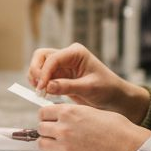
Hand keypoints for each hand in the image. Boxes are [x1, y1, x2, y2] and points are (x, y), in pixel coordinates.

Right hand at [28, 44, 149, 122]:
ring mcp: (62, 65)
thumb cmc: (107, 89)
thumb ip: (68, 86)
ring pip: (39, 66)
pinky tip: (45, 93)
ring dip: (36, 78)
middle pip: (41, 57)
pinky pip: (43, 77)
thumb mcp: (89, 88)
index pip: (52, 59)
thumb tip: (47, 86)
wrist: (114, 97)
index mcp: (76, 53)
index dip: (44, 73)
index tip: (41, 88)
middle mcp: (67, 56)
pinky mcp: (59, 76)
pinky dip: (40, 84)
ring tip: (41, 92)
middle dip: (36, 71)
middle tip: (38, 88)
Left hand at [36, 103, 150, 150]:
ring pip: (42, 144)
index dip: (46, 117)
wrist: (128, 147)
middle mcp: (63, 128)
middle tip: (53, 133)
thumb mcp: (93, 111)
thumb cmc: (117, 129)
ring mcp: (65, 146)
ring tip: (56, 144)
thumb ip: (75, 113)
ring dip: (48, 144)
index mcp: (69, 112)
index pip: (43, 113)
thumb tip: (64, 116)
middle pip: (40, 129)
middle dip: (46, 130)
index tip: (48, 120)